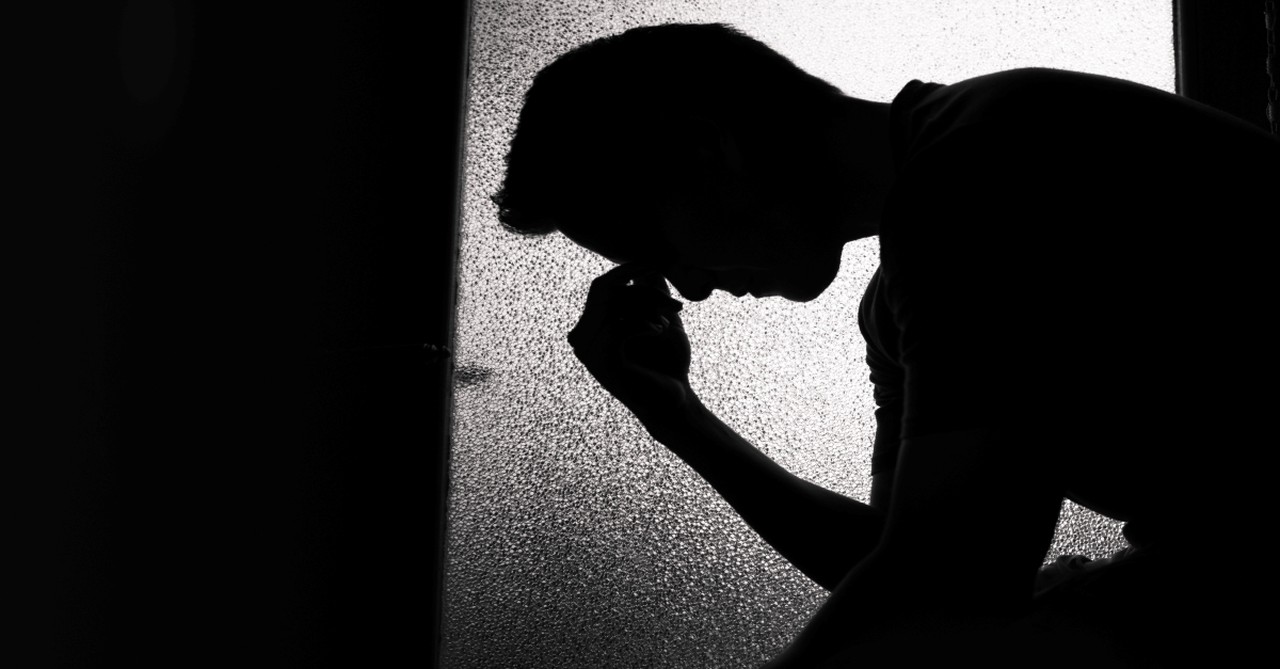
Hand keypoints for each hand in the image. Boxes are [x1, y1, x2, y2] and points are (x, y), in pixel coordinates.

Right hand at [568, 263, 694, 430]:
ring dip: (648, 309)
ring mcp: (588, 354)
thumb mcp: (660, 320)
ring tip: (668, 322)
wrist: (675, 402)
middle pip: (605, 292)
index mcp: (592, 329)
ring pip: (614, 307)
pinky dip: (644, 324)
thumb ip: (651, 293)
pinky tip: (660, 332)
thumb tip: (646, 265)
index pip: (600, 287)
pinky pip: (621, 326)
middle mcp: (582, 340)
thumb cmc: (668, 364)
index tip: (652, 266)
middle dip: (642, 292)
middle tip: (674, 304)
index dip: (624, 272)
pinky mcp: (603, 363)